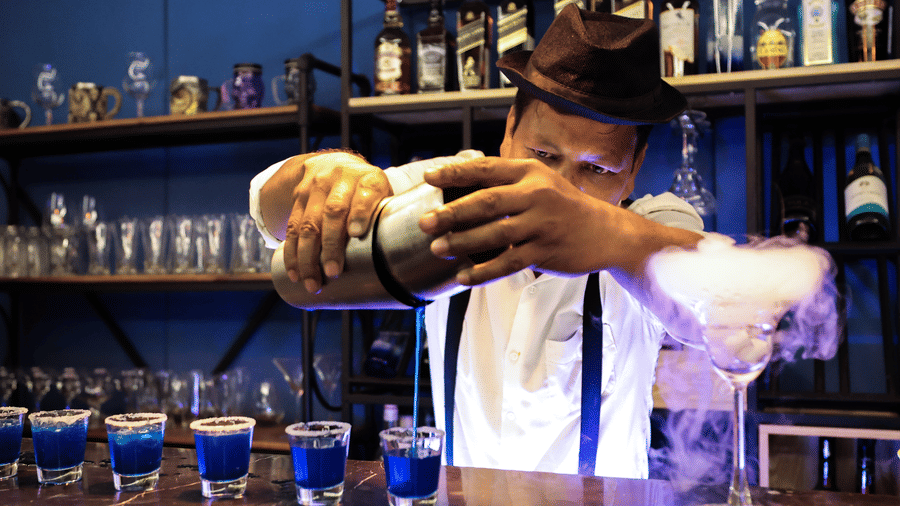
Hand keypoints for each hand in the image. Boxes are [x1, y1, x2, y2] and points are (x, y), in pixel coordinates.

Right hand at [277, 152, 391, 292]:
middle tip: (332, 272)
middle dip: (331, 245)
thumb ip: (383, 218)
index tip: (357, 233)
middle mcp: (340, 178)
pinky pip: (291, 227)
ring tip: (312, 282)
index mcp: (368, 178)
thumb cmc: (365, 192)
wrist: (333, 164)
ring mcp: (315, 187)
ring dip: (308, 257)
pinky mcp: (297, 198)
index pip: (365, 192)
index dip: (360, 212)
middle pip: (333, 212)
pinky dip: (292, 253)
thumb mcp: (381, 195)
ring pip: (308, 223)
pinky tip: (295, 273)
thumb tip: (395, 258)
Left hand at [418, 156, 635, 284]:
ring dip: (462, 242)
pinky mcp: (545, 251)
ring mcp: (541, 224)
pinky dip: (484, 271)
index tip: (429, 177)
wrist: (607, 232)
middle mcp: (536, 195)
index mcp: (530, 173)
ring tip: (437, 248)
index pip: (487, 168)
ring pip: (494, 233)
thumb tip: (461, 187)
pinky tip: (464, 277)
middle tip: (425, 222)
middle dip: (452, 213)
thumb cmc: (565, 207)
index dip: (456, 172)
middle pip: (486, 202)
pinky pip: (508, 263)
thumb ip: (507, 183)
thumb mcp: (541, 183)